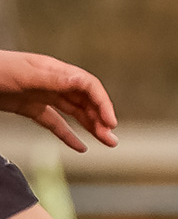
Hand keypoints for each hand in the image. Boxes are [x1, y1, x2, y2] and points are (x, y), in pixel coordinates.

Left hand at [0, 50, 117, 149]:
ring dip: (91, 127)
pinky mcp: (30, 107)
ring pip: (73, 112)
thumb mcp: (24, 74)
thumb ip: (53, 79)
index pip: (88, 86)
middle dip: (101, 119)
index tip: (110, 123)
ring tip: (107, 143)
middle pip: (84, 100)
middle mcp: (52, 82)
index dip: (102, 103)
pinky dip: (68, 135)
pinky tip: (81, 147)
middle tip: (112, 140)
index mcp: (54, 71)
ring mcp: (41, 95)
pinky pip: (54, 122)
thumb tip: (83, 82)